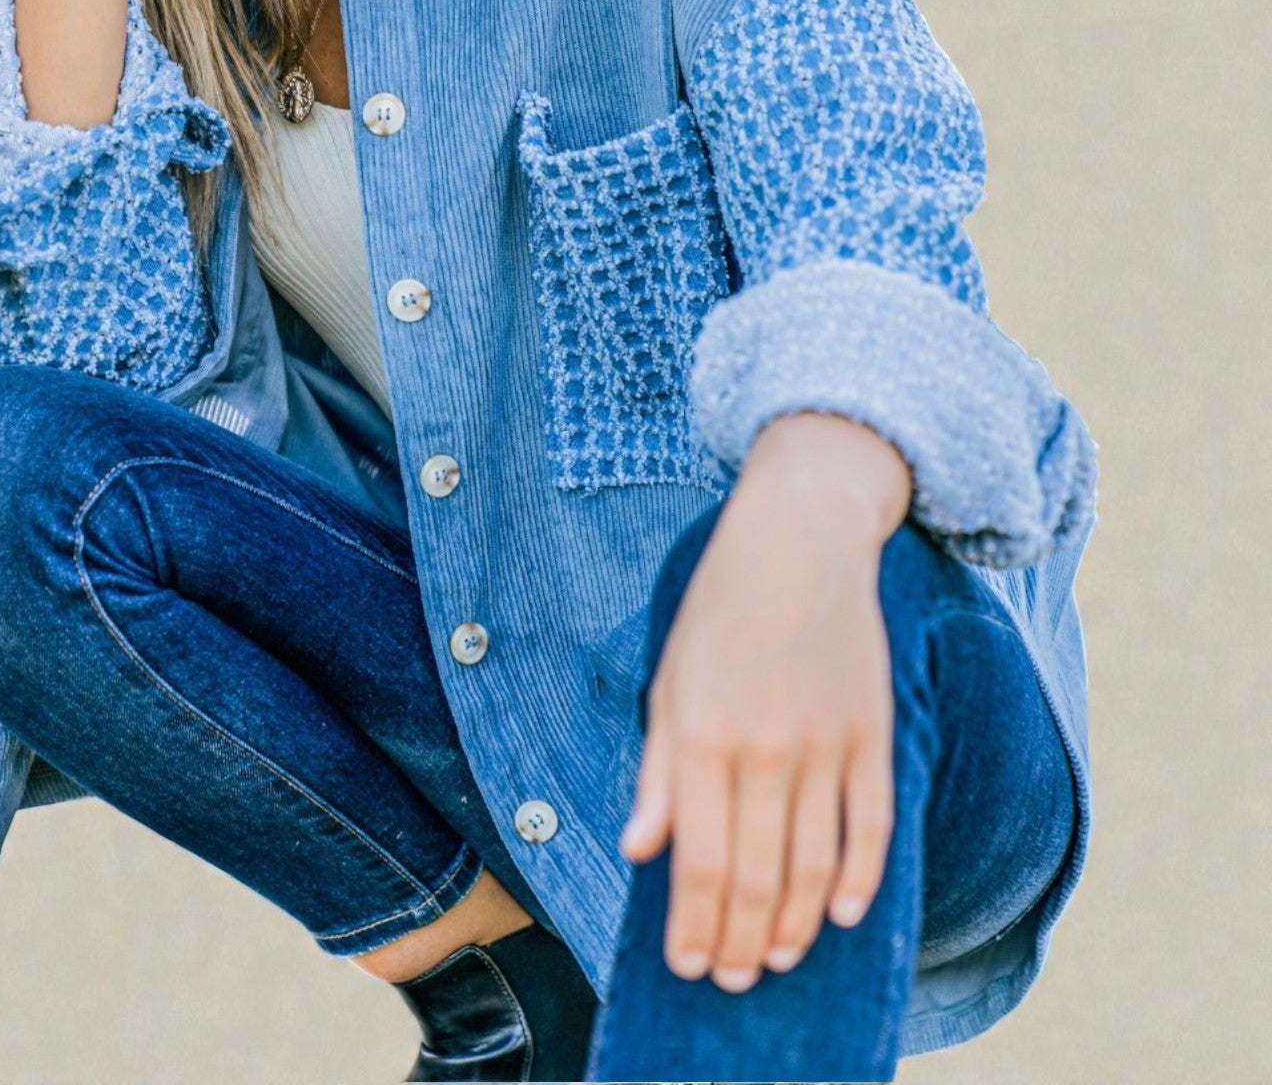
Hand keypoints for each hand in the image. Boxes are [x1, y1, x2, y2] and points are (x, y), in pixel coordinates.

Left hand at [619, 411, 912, 989]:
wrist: (799, 536)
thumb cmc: (720, 608)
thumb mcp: (668, 680)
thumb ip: (657, 772)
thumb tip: (641, 850)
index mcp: (701, 735)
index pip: (697, 862)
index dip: (691, 926)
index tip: (685, 965)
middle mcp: (763, 748)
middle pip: (754, 877)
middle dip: (736, 941)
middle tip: (729, 978)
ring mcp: (825, 743)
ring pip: (814, 867)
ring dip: (792, 927)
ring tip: (773, 958)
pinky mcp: (873, 733)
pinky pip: (873, 826)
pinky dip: (861, 882)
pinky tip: (843, 917)